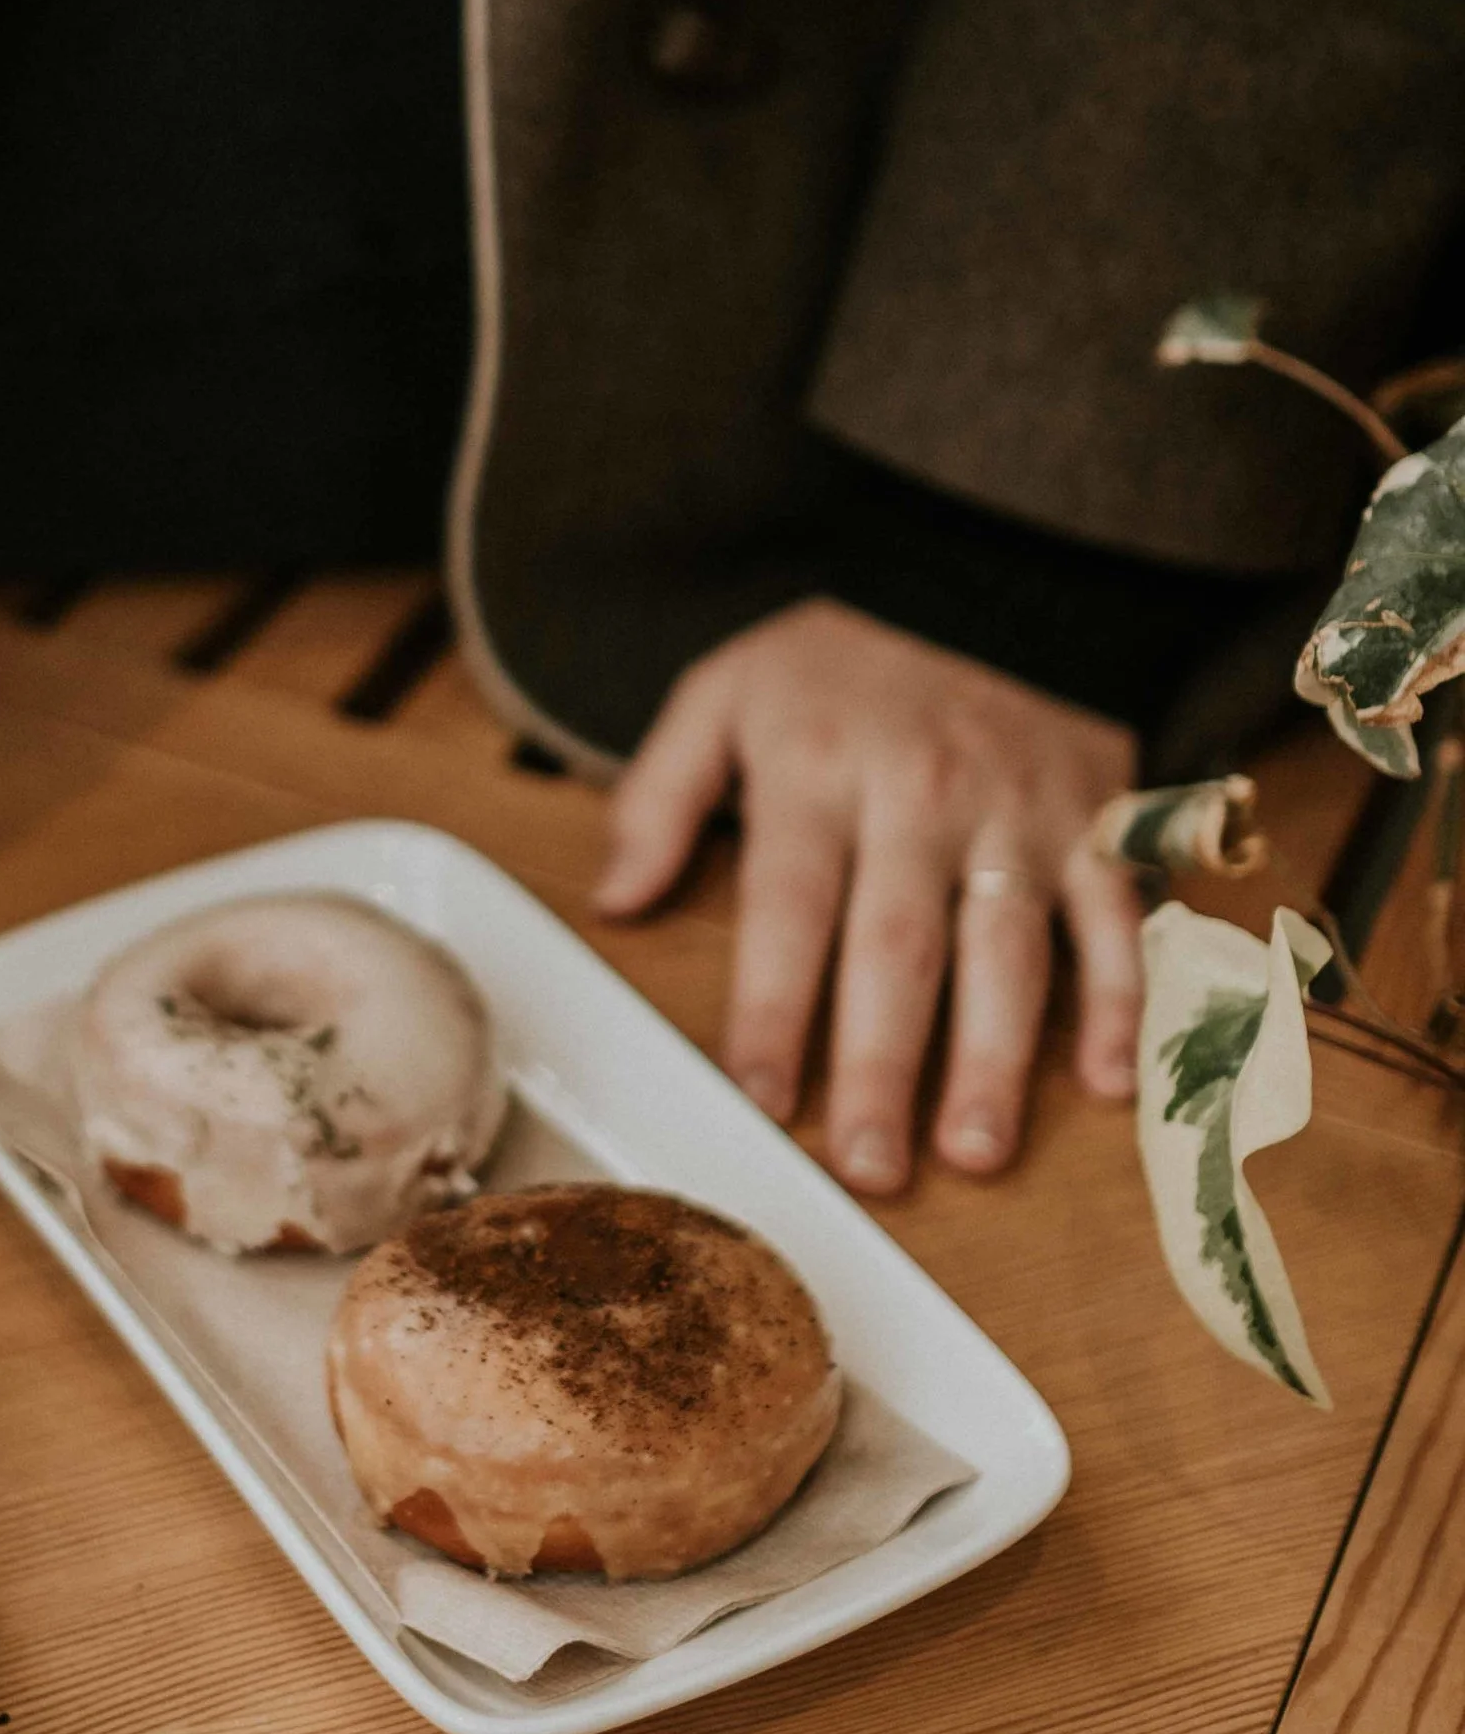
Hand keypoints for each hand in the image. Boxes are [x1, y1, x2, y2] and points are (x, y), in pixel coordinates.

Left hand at [594, 599, 1140, 1194]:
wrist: (982, 566)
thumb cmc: (838, 656)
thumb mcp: (721, 691)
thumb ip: (661, 795)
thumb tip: (615, 901)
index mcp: (820, 773)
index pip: (790, 910)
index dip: (775, 1009)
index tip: (761, 1098)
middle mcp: (922, 798)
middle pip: (899, 949)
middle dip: (885, 1066)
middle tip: (872, 1167)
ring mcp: (1019, 811)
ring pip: (1008, 948)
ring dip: (996, 1057)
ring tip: (976, 1150)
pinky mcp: (1096, 819)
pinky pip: (1114, 916)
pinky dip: (1119, 999)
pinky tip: (1105, 1083)